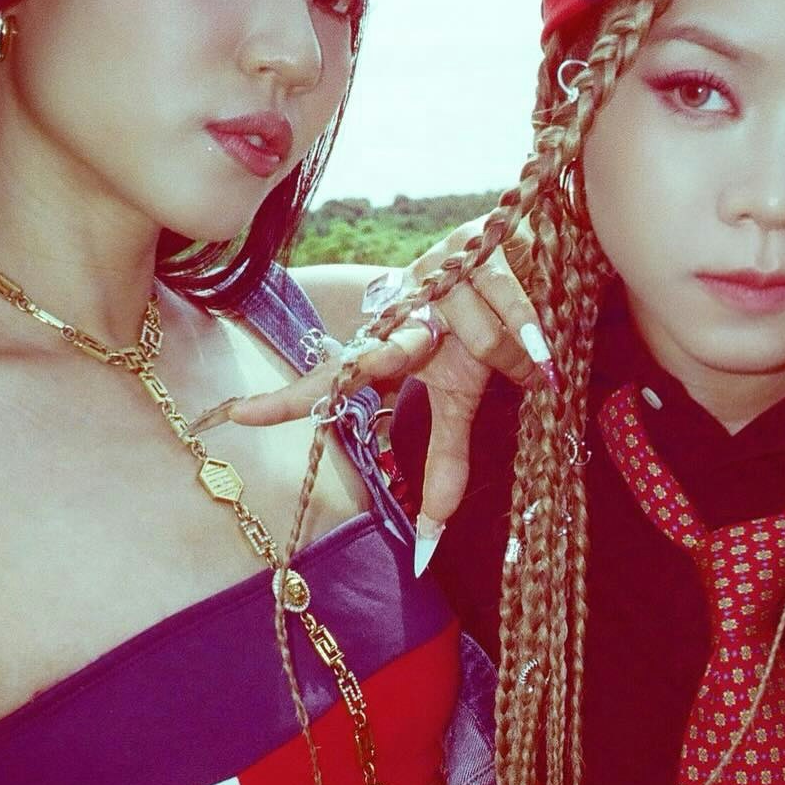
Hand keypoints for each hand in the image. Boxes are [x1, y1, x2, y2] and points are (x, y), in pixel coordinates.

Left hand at [228, 212, 546, 535]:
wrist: (522, 249)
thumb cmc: (481, 327)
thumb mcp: (462, 396)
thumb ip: (446, 460)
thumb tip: (434, 537)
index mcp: (388, 342)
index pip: (334, 377)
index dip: (290, 398)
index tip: (240, 416)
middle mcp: (402, 306)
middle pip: (389, 348)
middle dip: (389, 357)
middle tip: (398, 361)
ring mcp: (438, 272)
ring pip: (480, 343)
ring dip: (511, 360)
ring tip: (527, 358)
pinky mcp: (479, 247)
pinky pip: (512, 310)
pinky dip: (531, 336)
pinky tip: (543, 346)